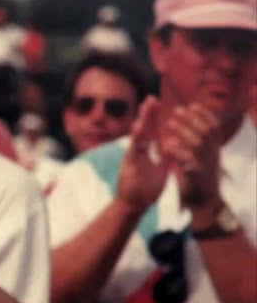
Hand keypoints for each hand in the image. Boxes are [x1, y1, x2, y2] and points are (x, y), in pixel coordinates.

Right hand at [114, 96, 167, 214]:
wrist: (132, 204)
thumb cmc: (145, 188)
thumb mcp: (160, 169)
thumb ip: (165, 156)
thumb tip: (173, 145)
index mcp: (144, 151)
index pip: (150, 130)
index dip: (153, 116)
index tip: (156, 101)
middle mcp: (137, 150)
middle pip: (143, 128)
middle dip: (147, 113)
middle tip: (151, 97)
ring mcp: (132, 156)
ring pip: (137, 135)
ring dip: (142, 120)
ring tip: (146, 107)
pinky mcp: (130, 164)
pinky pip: (134, 149)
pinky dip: (136, 138)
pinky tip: (139, 128)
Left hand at [160, 102, 222, 211]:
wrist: (204, 201)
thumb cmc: (199, 175)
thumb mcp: (203, 156)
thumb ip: (198, 141)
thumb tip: (193, 123)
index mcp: (215, 149)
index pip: (214, 127)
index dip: (205, 115)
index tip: (193, 104)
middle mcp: (213, 155)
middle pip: (206, 132)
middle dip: (192, 119)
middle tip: (177, 110)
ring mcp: (206, 165)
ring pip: (198, 144)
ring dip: (184, 131)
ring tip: (169, 123)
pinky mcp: (197, 176)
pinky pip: (189, 162)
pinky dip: (179, 152)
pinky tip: (167, 145)